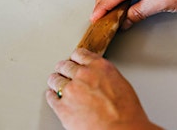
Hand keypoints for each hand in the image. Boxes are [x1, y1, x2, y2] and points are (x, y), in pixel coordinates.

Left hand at [46, 48, 160, 129]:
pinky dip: (51, 96)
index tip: (73, 59)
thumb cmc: (126, 111)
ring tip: (54, 81)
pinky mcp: (62, 107)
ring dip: (55, 80)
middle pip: (65, 65)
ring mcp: (71, 90)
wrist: (119, 128)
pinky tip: (52, 95)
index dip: (75, 57)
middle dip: (63, 68)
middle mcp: (83, 75)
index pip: (80, 54)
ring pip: (55, 80)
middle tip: (62, 70)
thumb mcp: (120, 83)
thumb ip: (105, 77)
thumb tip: (99, 79)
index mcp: (100, 67)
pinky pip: (51, 97)